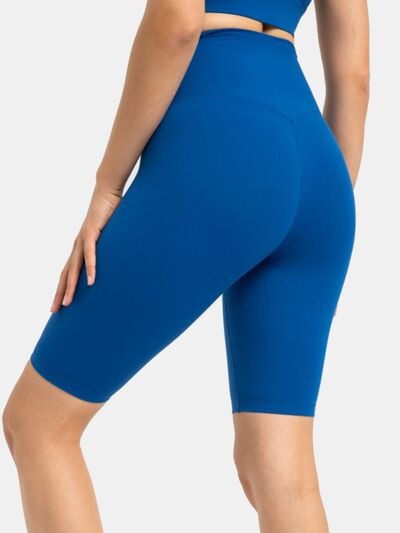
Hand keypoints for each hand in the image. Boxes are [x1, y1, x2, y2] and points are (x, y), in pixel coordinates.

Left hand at [50, 186, 121, 312]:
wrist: (108, 192)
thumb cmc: (111, 213)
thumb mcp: (110, 237)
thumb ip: (110, 249)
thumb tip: (120, 263)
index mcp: (81, 247)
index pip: (68, 271)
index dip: (62, 287)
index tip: (60, 303)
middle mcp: (78, 245)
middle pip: (65, 273)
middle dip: (59, 292)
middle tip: (55, 310)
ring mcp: (83, 238)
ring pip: (74, 267)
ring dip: (71, 286)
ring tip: (68, 302)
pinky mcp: (92, 232)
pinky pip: (90, 253)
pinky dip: (90, 268)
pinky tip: (90, 281)